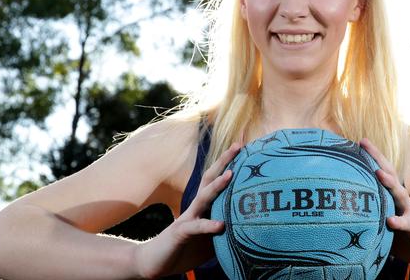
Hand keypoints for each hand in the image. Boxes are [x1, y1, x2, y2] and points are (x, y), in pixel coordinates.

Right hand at [133, 143, 240, 278]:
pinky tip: (221, 225)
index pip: (218, 179)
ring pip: (203, 197)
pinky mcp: (180, 232)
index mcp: (205, 206)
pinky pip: (196, 227)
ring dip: (217, 185)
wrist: (155, 262)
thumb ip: (229, 231)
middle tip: (239, 145)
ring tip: (231, 174)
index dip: (231, 164)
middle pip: (210, 178)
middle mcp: (196, 207)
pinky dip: (209, 225)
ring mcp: (188, 217)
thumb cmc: (187, 248)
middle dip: (224, 161)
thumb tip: (255, 229)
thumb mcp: (213, 238)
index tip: (247, 148)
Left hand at [360, 138, 409, 268]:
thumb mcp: (391, 229)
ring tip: (377, 173)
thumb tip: (353, 223)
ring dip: (389, 184)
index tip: (357, 142)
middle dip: (377, 158)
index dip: (370, 160)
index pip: (382, 175)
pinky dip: (399, 222)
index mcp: (395, 200)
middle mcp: (403, 203)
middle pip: (389, 176)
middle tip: (363, 141)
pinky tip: (390, 220)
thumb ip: (375, 224)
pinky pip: (407, 225)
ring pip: (399, 196)